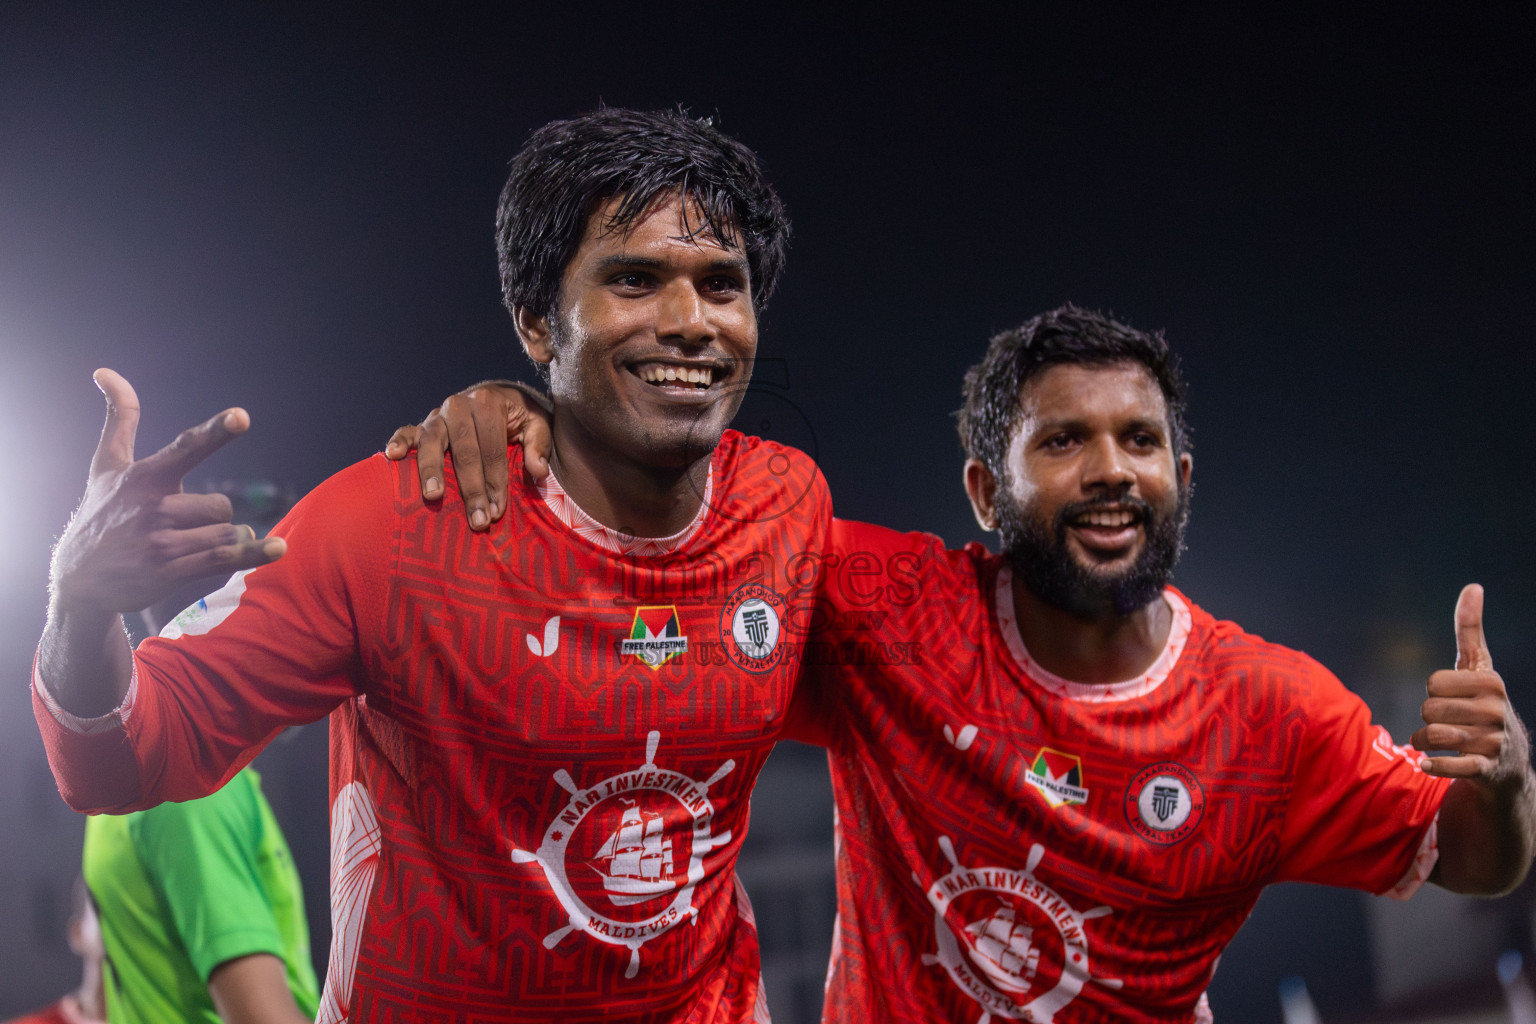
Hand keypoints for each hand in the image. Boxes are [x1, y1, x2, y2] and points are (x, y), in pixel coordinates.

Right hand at [49, 369, 285, 616]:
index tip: (242, 416)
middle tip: (178, 527)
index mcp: (143, 477)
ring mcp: (161, 542)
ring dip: (221, 540)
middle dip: (212, 517)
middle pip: (221, 506)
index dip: (217, 432)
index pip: (187, 448)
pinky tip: (278, 549)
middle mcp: (153, 507)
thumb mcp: (106, 467)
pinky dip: (253, 554)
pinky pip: (223, 558)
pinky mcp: (169, 572)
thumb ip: (120, 420)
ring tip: (186, 547)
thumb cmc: (102, 514)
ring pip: (227, 532)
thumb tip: (105, 371)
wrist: (79, 581)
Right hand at [384, 380, 552, 531]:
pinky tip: (392, 457)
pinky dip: (398, 441)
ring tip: (434, 496)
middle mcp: (459, 406)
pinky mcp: (422, 424)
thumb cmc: (518, 417)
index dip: (496, 481)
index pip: (492, 449)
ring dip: (432, 470)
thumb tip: (539, 472)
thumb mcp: (537, 424)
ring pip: (432, 443)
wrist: (496, 396)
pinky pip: (406, 431)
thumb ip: (539, 446)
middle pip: (464, 451)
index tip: (498, 511)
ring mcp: (437, 415)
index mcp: (488, 403)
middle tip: (477, 519)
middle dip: (472, 488)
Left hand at [1412, 584, 1530, 788]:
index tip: (1453, 698)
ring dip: (1423, 742)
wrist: (1507, 763)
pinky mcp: (1485, 769)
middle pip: (1428, 710)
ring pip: (1430, 736)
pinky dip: (1432, 766)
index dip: (1435, 692)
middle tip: (1446, 723)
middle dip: (1428, 718)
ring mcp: (1493, 741)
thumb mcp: (1480, 668)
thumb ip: (1471, 631)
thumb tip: (1472, 586)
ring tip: (1435, 743)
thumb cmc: (1484, 706)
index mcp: (1492, 682)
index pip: (1433, 683)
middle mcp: (1496, 711)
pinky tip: (1427, 765)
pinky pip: (1448, 766)